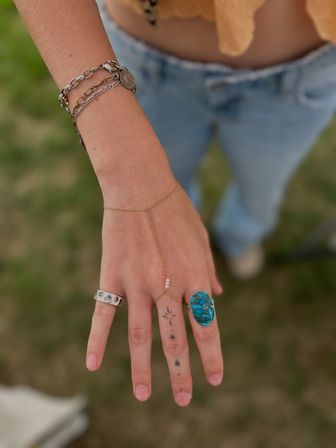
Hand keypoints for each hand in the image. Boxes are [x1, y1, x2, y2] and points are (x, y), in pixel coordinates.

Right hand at [85, 179, 223, 406]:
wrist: (140, 186)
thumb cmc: (175, 209)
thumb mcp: (201, 238)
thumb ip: (208, 271)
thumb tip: (217, 297)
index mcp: (193, 276)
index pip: (206, 326)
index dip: (212, 356)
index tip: (215, 379)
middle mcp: (167, 285)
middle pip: (176, 340)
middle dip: (182, 374)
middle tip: (185, 400)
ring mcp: (137, 283)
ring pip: (141, 336)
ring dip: (143, 369)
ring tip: (144, 396)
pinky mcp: (111, 277)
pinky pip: (103, 315)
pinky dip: (97, 342)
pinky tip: (93, 366)